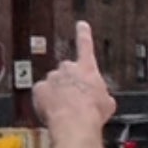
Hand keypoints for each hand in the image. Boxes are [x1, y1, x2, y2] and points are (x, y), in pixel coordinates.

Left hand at [33, 20, 115, 137]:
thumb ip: (102, 95)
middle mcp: (68, 68)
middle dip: (68, 82)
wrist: (75, 122)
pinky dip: (44, 100)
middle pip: (66, 71)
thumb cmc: (92, 113)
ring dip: (57, 93)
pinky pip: (41, 94)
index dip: (83, 34)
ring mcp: (52, 78)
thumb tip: (103, 100)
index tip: (81, 24)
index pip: (86, 45)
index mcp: (87, 68)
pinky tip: (52, 111)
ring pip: (53, 83)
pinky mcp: (39, 89)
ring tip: (64, 109)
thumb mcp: (107, 103)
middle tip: (74, 99)